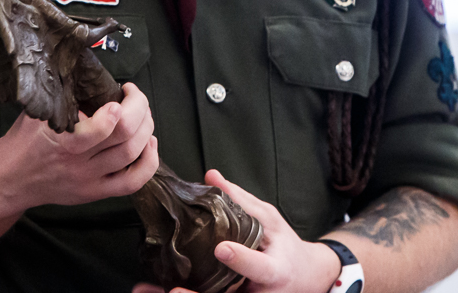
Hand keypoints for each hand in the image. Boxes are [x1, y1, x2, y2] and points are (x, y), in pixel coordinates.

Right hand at [0, 82, 158, 213]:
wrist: (9, 179)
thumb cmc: (24, 140)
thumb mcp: (39, 111)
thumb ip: (62, 95)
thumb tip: (87, 69)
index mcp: (63, 140)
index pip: (101, 128)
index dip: (120, 108)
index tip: (121, 89)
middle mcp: (78, 163)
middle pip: (125, 137)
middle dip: (140, 109)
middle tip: (135, 95)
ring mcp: (89, 180)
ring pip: (132, 155)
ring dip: (147, 129)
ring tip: (144, 114)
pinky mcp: (96, 193)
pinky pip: (132, 182)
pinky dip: (149, 162)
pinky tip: (150, 143)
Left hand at [134, 169, 341, 292]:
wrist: (304, 279)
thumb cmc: (284, 247)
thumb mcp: (270, 220)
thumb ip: (241, 201)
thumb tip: (211, 175)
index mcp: (274, 270)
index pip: (259, 267)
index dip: (241, 260)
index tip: (222, 249)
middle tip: (173, 291)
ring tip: (152, 291)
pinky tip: (156, 290)